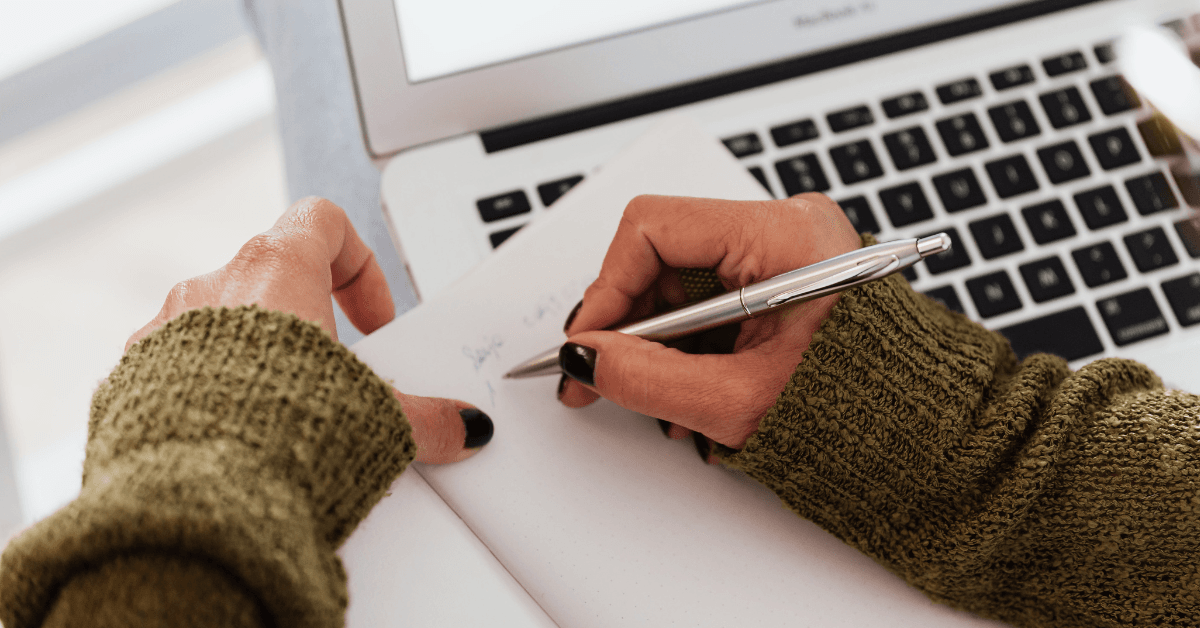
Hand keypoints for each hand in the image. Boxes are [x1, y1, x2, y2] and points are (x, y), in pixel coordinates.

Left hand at [126, 197, 491, 462]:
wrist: (192, 498)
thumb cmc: (271, 435)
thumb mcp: (375, 420)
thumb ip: (426, 417)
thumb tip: (462, 427)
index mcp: (274, 271)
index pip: (323, 221)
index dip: (359, 265)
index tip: (371, 321)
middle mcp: (213, 287)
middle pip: (273, 275)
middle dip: (310, 323)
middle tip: (336, 374)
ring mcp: (166, 329)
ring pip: (222, 320)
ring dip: (257, 354)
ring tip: (286, 412)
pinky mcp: (134, 377)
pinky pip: (179, 365)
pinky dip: (212, 388)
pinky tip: (238, 436)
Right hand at [558, 194, 859, 455]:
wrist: (921, 431)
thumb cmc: (861, 409)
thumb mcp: (737, 399)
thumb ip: (648, 377)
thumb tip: (588, 358)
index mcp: (785, 235)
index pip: (654, 228)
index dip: (608, 287)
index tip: (589, 340)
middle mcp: (786, 227)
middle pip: (663, 254)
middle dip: (628, 321)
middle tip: (599, 372)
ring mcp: (785, 248)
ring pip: (681, 280)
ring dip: (656, 339)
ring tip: (654, 395)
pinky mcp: (783, 274)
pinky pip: (710, 295)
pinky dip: (687, 341)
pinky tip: (684, 384)